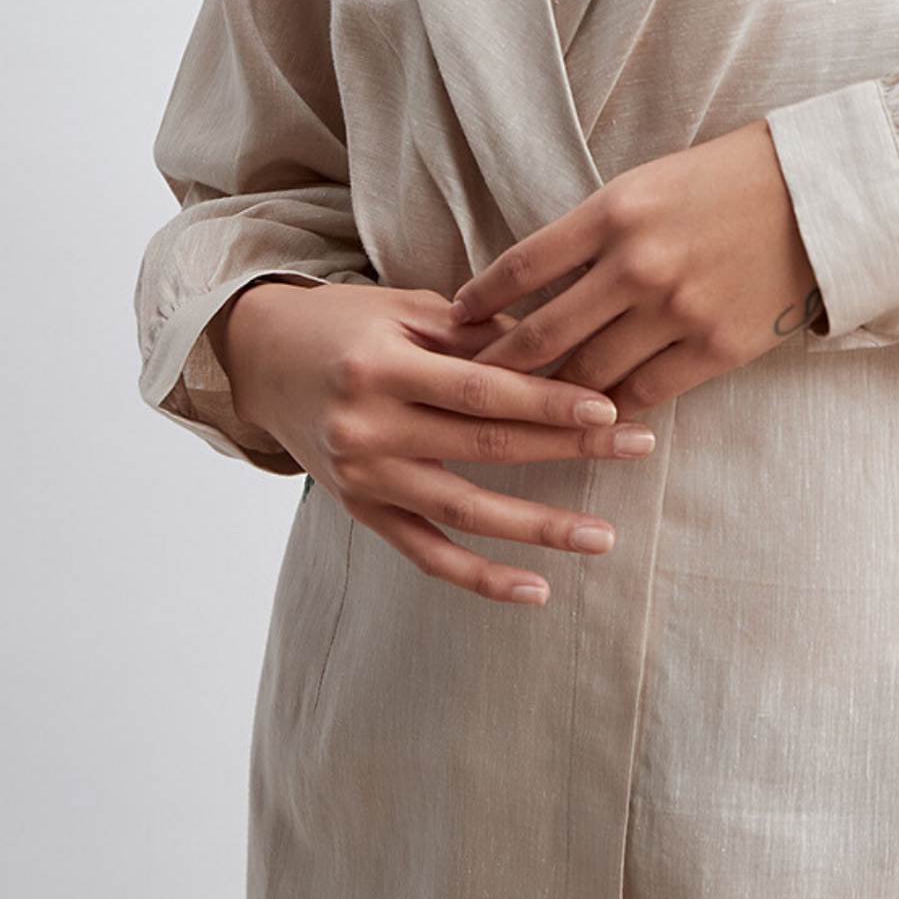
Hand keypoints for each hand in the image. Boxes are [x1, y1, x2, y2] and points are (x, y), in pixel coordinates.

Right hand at [214, 277, 656, 604]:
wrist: (260, 359)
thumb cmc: (345, 323)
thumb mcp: (405, 309)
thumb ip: (475, 333)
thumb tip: (558, 349)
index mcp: (381, 366)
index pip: (481, 389)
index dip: (547, 400)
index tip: (610, 405)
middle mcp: (368, 428)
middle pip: (485, 447)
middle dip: (569, 448)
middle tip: (639, 446)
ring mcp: (363, 479)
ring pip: (464, 512)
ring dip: (538, 526)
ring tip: (602, 535)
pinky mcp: (362, 512)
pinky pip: (427, 554)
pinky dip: (480, 577)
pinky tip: (536, 589)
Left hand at [448, 119, 824, 420]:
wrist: (823, 195)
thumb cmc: (731, 177)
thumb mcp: (651, 181)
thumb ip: (597, 228)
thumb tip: (541, 280)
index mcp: (615, 211)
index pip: (522, 265)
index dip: (480, 299)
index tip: (455, 318)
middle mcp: (638, 265)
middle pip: (542, 334)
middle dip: (495, 366)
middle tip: (465, 385)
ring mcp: (678, 312)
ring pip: (588, 375)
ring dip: (550, 396)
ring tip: (522, 410)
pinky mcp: (717, 348)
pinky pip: (646, 393)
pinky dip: (614, 409)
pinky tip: (594, 417)